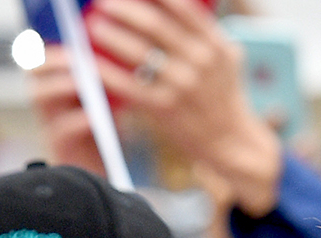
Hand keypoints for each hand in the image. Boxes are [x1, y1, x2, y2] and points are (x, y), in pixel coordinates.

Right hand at [27, 49, 107, 174]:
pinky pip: (60, 130)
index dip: (49, 45)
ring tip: (82, 81)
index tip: (66, 35)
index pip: (42, 58)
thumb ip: (104, 81)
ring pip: (38, 97)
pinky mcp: (58, 150)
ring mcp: (49, 127)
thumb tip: (114, 52)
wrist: (104, 178)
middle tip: (75, 56)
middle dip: (52, 60)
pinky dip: (77, 120)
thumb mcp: (108, 102)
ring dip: (60, 84)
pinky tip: (94, 116)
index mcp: (58, 90)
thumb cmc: (107, 136)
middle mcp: (48, 106)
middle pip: (33, 72)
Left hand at [84, 0, 282, 214]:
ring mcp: (182, 85)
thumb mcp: (228, 59)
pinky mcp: (165, 109)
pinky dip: (109, 74)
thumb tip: (183, 5)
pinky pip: (130, 86)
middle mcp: (200, 60)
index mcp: (215, 43)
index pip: (182, 8)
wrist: (228, 141)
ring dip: (113, 36)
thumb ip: (209, 33)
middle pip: (156, 25)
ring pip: (140, 53)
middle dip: (127, 10)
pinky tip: (91, 65)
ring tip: (94, 26)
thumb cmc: (223, 96)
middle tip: (103, 2)